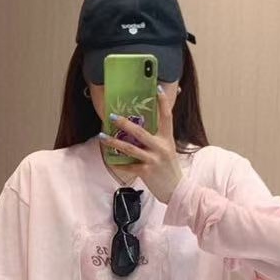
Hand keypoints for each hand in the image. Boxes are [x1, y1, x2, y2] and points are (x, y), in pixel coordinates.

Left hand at [99, 84, 185, 203]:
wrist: (177, 191)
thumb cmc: (170, 170)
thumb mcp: (168, 151)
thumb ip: (158, 140)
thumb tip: (143, 131)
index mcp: (168, 139)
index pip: (167, 116)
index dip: (163, 102)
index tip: (156, 88)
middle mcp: (161, 147)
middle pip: (140, 132)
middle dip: (124, 123)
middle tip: (112, 116)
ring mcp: (153, 160)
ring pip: (129, 148)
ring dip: (113, 142)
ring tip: (102, 136)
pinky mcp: (146, 172)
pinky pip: (128, 166)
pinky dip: (118, 164)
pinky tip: (110, 160)